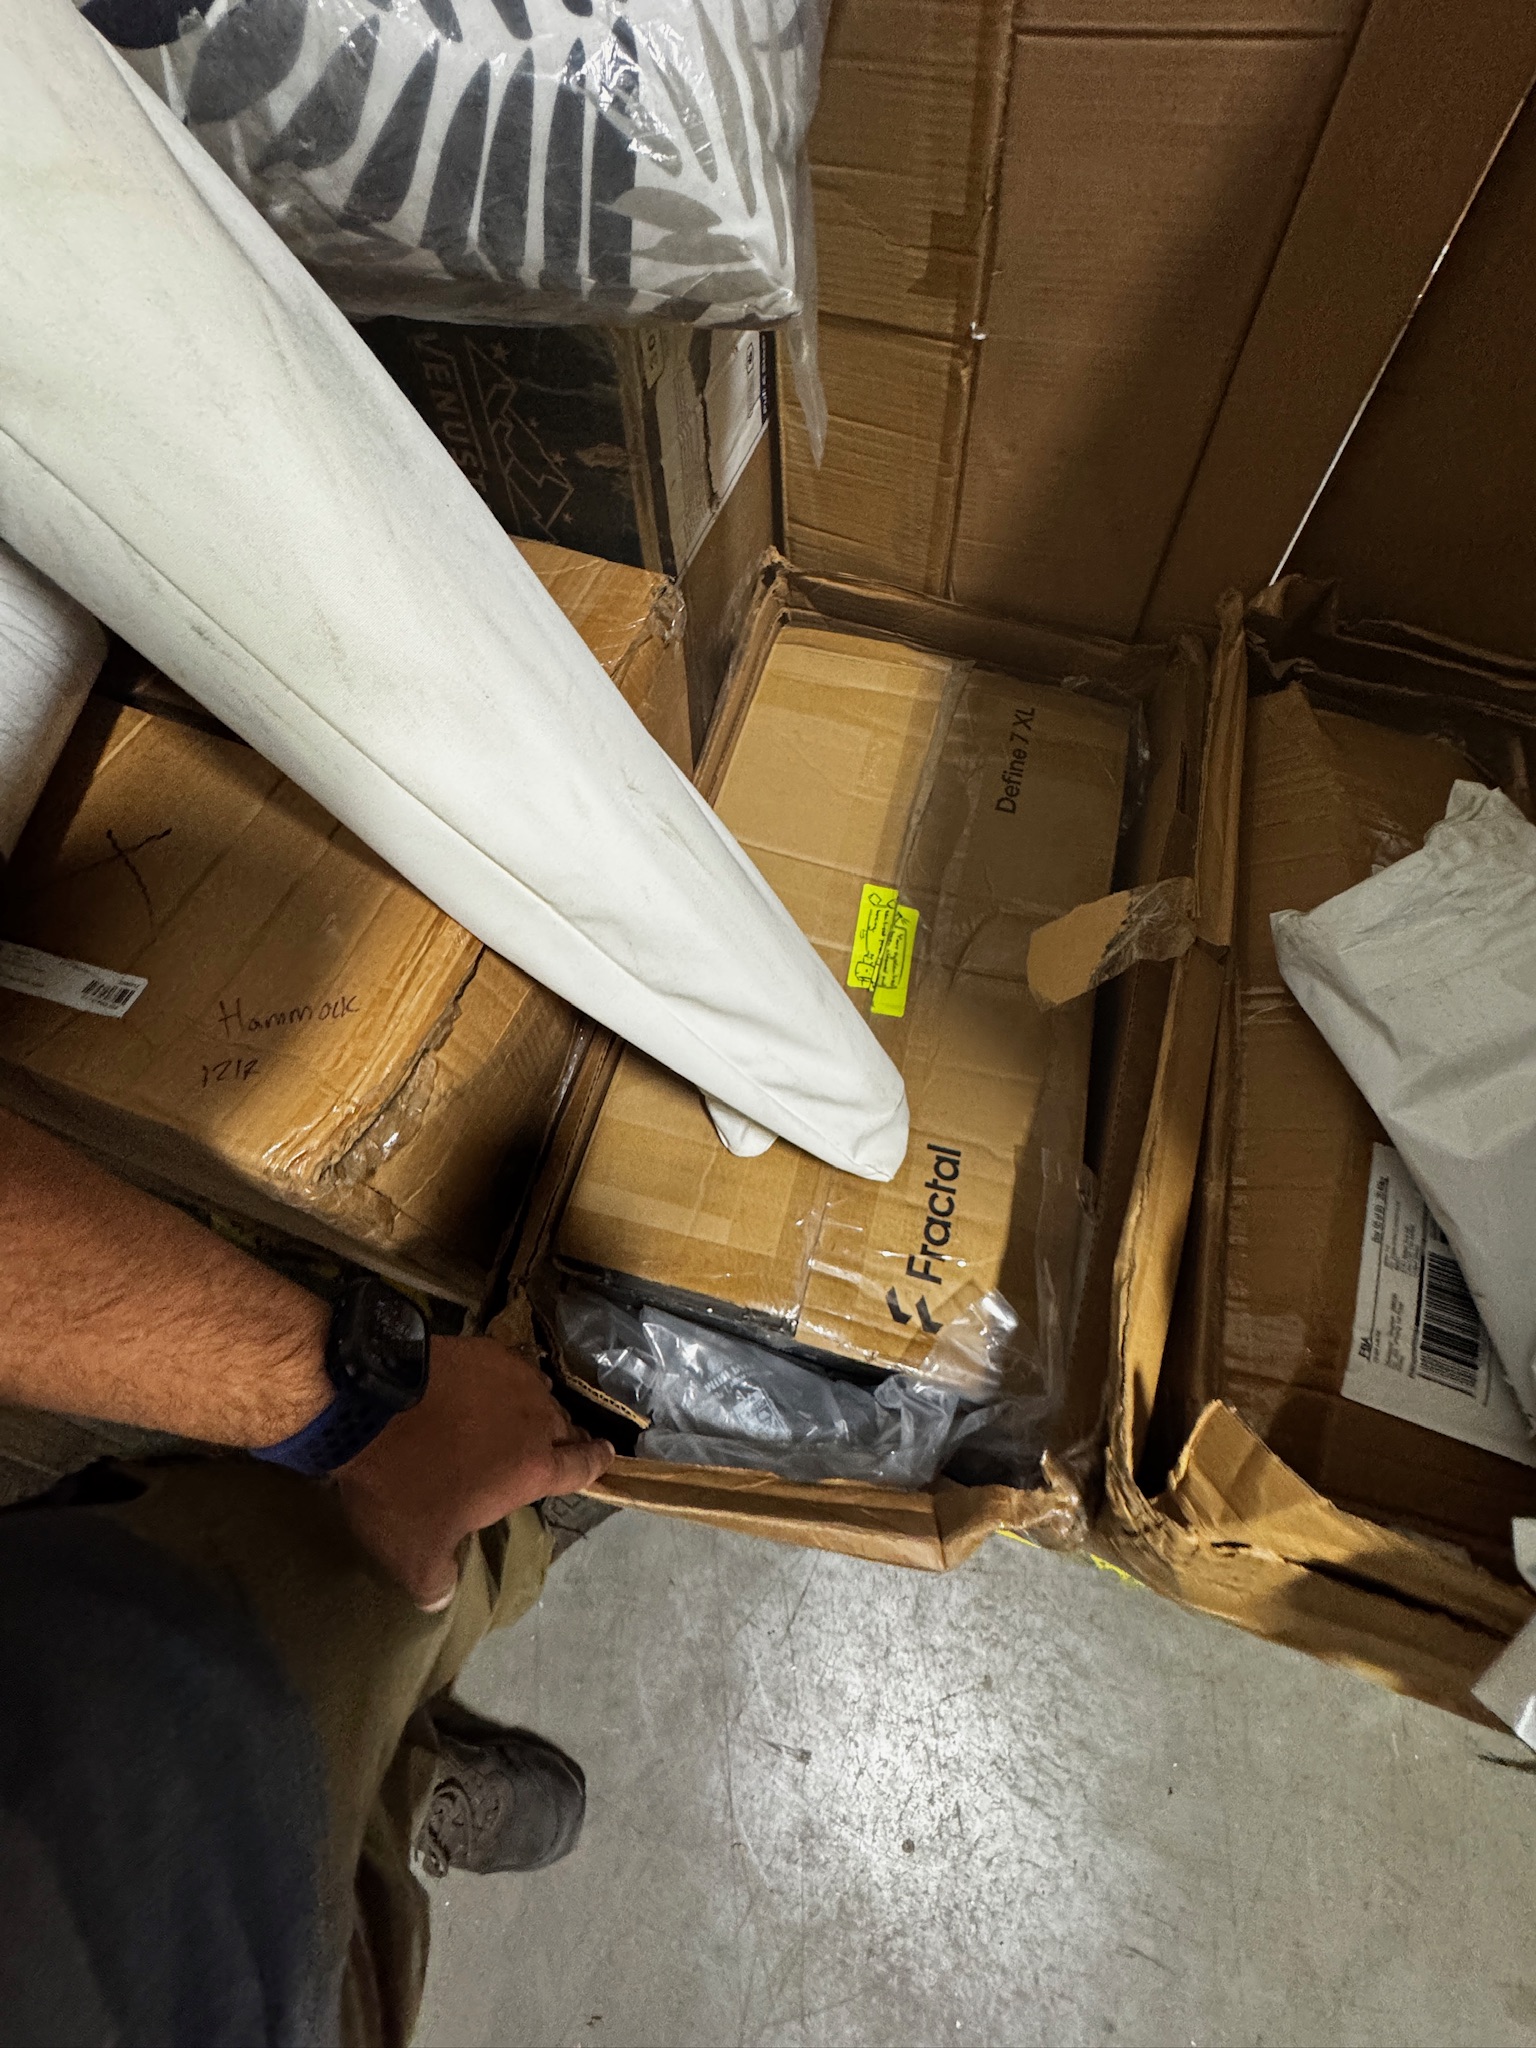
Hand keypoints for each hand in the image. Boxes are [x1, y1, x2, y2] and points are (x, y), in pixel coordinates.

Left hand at [335, 1335, 613, 1608]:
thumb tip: (441, 1600)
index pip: (583, 1466)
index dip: (596, 1463)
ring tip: (512, 1416)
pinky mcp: (482, 1348)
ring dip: (530, 1408)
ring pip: (536, 1393)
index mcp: (535, 1468)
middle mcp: (536, 1418)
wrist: (367, 1403)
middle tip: (546, 1446)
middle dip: (560, 1438)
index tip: (607, 1455)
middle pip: (563, 1427)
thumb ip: (436, 1582)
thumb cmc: (403, 1484)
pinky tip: (479, 1385)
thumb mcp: (414, 1553)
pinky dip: (498, 1380)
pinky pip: (504, 1367)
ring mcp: (510, 1377)